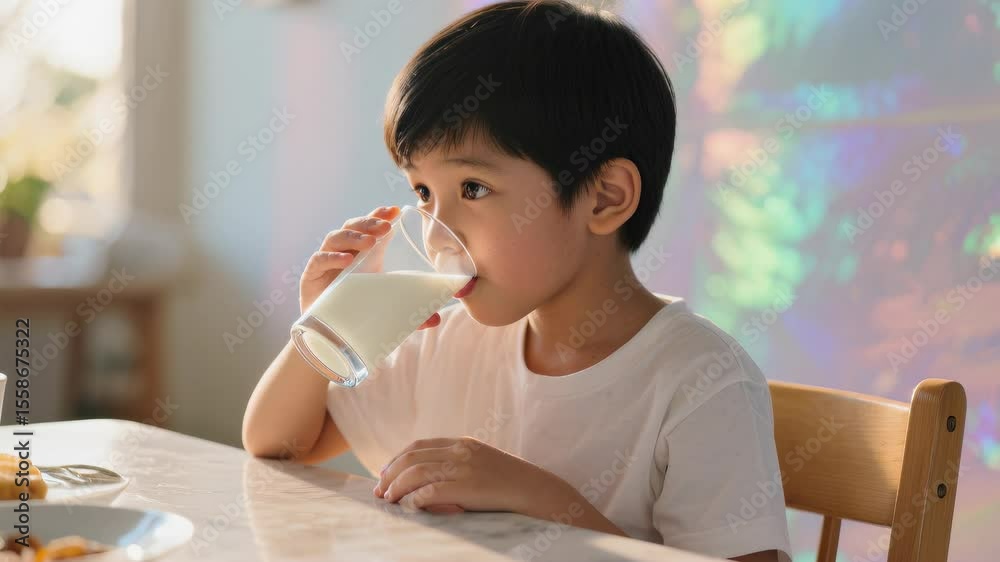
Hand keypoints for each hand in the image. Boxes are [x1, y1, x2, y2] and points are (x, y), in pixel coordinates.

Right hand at [299, 205, 441, 328]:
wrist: (328, 338)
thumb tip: (435, 319)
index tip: (394, 210)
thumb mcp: (385, 307)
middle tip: (386, 227)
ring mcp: (326, 263)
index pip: (369, 227)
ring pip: (335, 238)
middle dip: (369, 223)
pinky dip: (331, 257)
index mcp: (362, 255)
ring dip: (353, 237)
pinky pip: (319, 261)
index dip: (379, 216)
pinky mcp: (311, 277)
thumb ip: (409, 311)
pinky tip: (346, 260)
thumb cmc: (357, 312)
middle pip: (353, 227)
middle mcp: (343, 253)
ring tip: (370, 242)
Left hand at [373, 437, 561, 514]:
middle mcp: (460, 451)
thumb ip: (460, 464)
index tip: (385, 472)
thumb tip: (431, 479)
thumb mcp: (484, 463)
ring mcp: (464, 468)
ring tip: (388, 500)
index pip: (420, 445)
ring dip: (396, 487)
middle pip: (413, 457)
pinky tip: (407, 507)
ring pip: (416, 472)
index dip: (397, 458)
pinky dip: (414, 499)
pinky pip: (430, 491)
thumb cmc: (511, 482)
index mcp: (463, 443)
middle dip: (390, 473)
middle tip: (380, 490)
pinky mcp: (467, 488)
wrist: (537, 490)